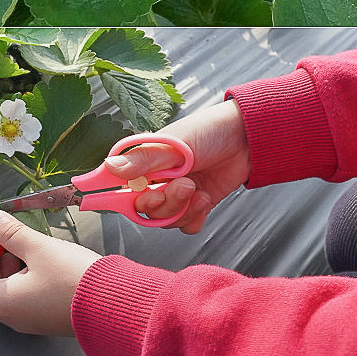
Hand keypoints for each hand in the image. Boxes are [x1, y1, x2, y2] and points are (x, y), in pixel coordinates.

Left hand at [0, 207, 99, 336]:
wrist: (111, 300)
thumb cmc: (74, 278)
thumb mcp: (40, 248)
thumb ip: (11, 233)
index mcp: (3, 302)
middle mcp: (13, 314)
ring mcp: (30, 315)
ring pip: (6, 288)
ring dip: (6, 263)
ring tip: (17, 238)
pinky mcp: (46, 312)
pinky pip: (24, 292)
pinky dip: (22, 271)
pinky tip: (37, 253)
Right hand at [104, 99, 249, 234]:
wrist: (248, 138)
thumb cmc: (210, 130)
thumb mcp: (176, 143)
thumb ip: (144, 159)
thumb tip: (109, 167)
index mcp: (146, 161)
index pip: (120, 185)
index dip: (115, 197)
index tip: (112, 200)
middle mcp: (158, 179)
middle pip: (144, 209)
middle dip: (163, 204)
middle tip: (183, 187)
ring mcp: (177, 192)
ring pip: (165, 220)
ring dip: (182, 209)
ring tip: (198, 190)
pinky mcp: (196, 203)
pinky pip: (186, 225)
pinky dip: (195, 218)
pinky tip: (205, 200)